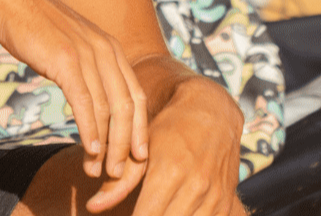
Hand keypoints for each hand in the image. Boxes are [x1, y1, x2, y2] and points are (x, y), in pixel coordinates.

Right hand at [0, 0, 148, 180]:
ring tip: (98, 169)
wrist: (9, 2)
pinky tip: (90, 149)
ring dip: (106, 145)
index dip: (139, 130)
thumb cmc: (37, 27)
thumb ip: (91, 64)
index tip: (137, 157)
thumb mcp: (73, 43)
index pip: (136, 95)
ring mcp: (86, 53)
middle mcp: (105, 49)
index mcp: (111, 47)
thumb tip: (98, 96)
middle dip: (125, 145)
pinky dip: (90, 130)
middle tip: (119, 172)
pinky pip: (84, 102)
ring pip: (107, 109)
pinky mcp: (65, 59)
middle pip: (127, 107)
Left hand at [88, 71, 244, 214]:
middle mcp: (194, 187)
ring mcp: (214, 198)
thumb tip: (93, 207)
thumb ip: (120, 179)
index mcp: (169, 170)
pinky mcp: (227, 205)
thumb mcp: (142, 146)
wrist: (214, 114)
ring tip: (150, 210)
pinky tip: (171, 210)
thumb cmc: (170, 126)